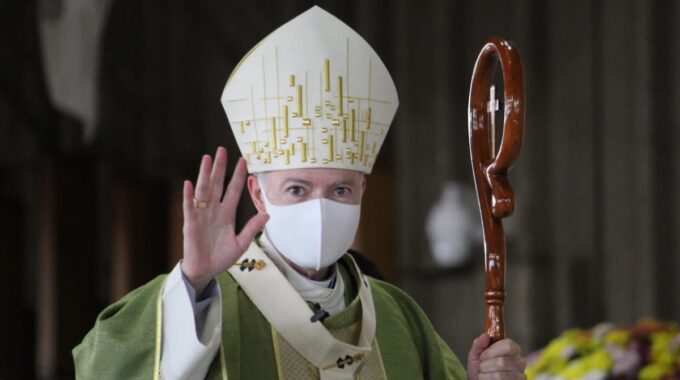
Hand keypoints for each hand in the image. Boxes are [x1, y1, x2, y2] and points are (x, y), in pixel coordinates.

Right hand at [180, 147, 268, 292]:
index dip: (238, 176)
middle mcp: (214, 211)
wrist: (205, 271)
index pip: (233, 191)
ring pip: (203, 191)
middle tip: (221, 150)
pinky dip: (189, 196)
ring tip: (207, 159)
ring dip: (204, 175)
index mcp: (227, 215)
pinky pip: (189, 208)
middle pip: (217, 185)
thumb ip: (252, 228)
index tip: (243, 161)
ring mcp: (201, 216)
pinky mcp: (190, 224)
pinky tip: (189, 184)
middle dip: (220, 168)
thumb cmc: (221, 257)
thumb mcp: (241, 243)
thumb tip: (267, 214)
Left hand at [467, 334, 526, 379]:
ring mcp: (520, 375)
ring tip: (483, 373)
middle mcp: (520, 361)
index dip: (492, 351)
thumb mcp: (476, 353)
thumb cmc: (481, 367)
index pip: (508, 346)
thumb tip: (485, 335)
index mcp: (513, 349)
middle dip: (485, 365)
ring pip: (500, 375)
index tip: (482, 356)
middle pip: (502, 362)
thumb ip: (479, 344)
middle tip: (481, 366)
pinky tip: (487, 379)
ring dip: (485, 374)